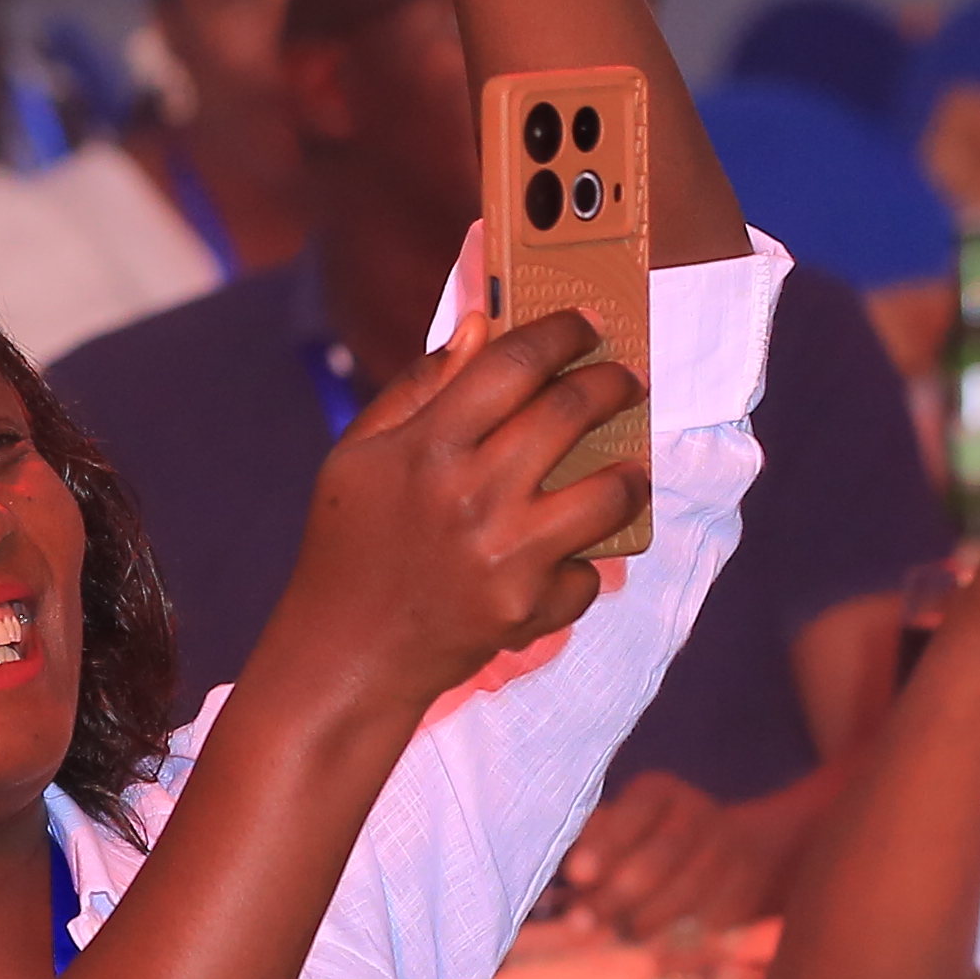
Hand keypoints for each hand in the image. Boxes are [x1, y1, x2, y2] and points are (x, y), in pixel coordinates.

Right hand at [252, 305, 644, 727]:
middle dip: (613, 384)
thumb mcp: (359, 455)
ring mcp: (505, 556)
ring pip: (608, 494)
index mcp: (425, 447)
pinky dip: (580, 563)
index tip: (587, 325)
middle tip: (627, 379)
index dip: (561, 334)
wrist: (347, 654)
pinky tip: (562, 556)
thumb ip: (418, 387)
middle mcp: (470, 495)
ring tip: (631, 466)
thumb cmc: (351, 544)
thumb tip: (482, 326)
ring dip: (632, 473)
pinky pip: (586, 571)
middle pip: (569, 413)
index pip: (512, 365)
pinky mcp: (528, 608)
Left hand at [560, 771, 760, 950]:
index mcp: (659, 792)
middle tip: (580, 921)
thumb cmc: (648, 840)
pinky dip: (681, 934)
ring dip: (646, 917)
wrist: (741, 850)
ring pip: (688, 888)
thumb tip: (552, 885)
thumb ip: (590, 846)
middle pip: (661, 854)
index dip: (606, 843)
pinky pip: (712, 915)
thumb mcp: (621, 829)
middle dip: (618, 893)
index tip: (577, 874)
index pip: (634, 811)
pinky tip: (656, 947)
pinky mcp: (743, 889)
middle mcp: (696, 814)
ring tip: (617, 933)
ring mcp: (726, 851)